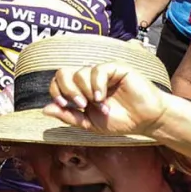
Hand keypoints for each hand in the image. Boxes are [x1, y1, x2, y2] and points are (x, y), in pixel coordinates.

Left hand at [42, 62, 167, 137]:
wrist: (146, 121)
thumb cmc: (120, 121)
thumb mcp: (89, 123)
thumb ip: (68, 116)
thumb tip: (44, 109)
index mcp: (79, 89)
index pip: (57, 82)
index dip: (56, 92)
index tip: (66, 105)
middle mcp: (88, 78)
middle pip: (63, 72)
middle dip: (68, 90)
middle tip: (81, 104)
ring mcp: (101, 72)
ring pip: (79, 73)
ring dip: (86, 92)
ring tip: (101, 106)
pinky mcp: (116, 68)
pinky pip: (97, 70)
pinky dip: (96, 85)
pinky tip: (102, 98)